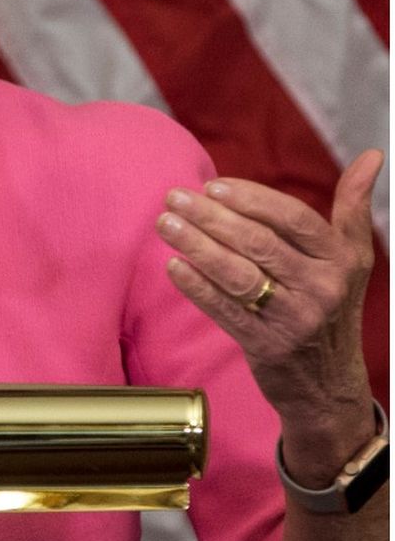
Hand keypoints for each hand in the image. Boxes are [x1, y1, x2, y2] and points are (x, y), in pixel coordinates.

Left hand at [157, 149, 383, 481]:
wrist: (330, 385)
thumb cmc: (333, 306)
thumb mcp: (352, 258)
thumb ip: (353, 207)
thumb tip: (374, 155)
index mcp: (341, 260)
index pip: (294, 219)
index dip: (252, 199)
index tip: (213, 185)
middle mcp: (323, 288)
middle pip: (259, 243)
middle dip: (211, 216)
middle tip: (174, 198)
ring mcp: (295, 318)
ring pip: (238, 274)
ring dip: (196, 245)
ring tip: (165, 224)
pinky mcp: (267, 345)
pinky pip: (225, 309)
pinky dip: (197, 286)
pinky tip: (173, 266)